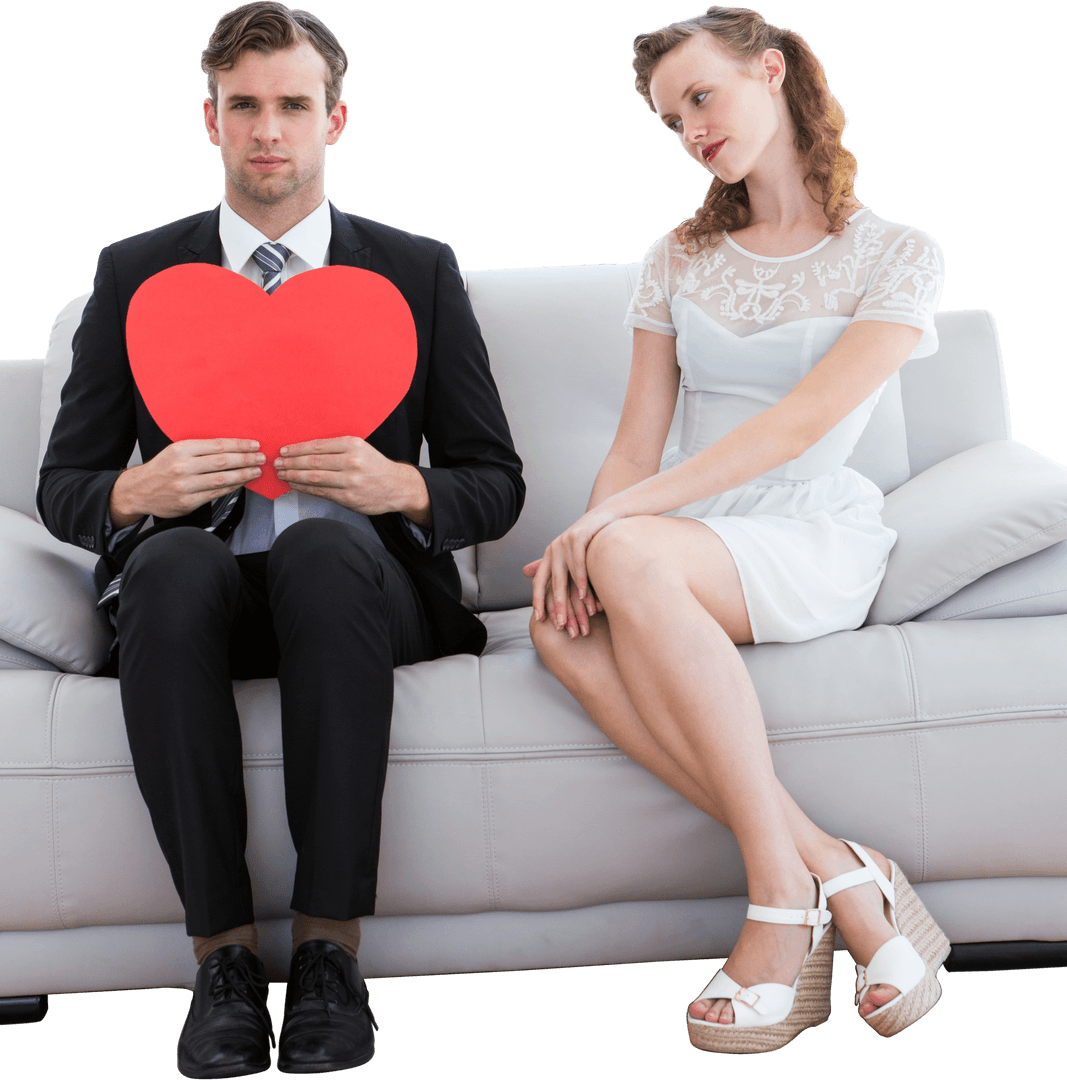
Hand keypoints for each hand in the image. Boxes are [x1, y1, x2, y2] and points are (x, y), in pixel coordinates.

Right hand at [109, 439, 263, 525]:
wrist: (139, 490)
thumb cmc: (162, 468)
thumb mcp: (176, 451)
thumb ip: (201, 450)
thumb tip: (232, 448)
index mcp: (181, 449)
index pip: (218, 445)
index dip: (239, 445)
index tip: (254, 445)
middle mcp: (183, 466)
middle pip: (223, 461)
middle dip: (246, 459)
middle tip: (261, 458)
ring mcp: (185, 485)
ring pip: (222, 479)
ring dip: (243, 475)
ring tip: (256, 471)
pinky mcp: (188, 501)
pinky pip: (216, 493)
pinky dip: (231, 488)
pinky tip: (241, 483)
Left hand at [275, 437, 431, 524]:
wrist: (396, 486)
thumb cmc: (375, 466)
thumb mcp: (360, 448)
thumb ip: (336, 448)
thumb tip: (306, 451)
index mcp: (352, 445)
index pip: (317, 446)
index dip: (297, 449)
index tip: (284, 451)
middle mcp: (351, 462)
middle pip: (312, 462)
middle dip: (291, 463)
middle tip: (277, 463)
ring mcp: (349, 481)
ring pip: (314, 478)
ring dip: (294, 476)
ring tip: (283, 475)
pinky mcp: (348, 498)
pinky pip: (321, 492)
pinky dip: (304, 489)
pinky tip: (295, 486)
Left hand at [525, 506, 616, 629]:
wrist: (605, 517)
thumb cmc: (587, 540)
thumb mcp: (567, 554)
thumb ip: (549, 565)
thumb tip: (524, 573)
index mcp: (548, 555)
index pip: (539, 582)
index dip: (538, 601)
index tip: (540, 619)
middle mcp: (553, 548)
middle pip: (552, 583)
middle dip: (557, 606)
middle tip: (561, 626)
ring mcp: (565, 541)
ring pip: (565, 576)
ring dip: (572, 598)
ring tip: (576, 616)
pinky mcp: (578, 536)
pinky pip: (578, 563)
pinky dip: (581, 580)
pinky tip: (585, 595)